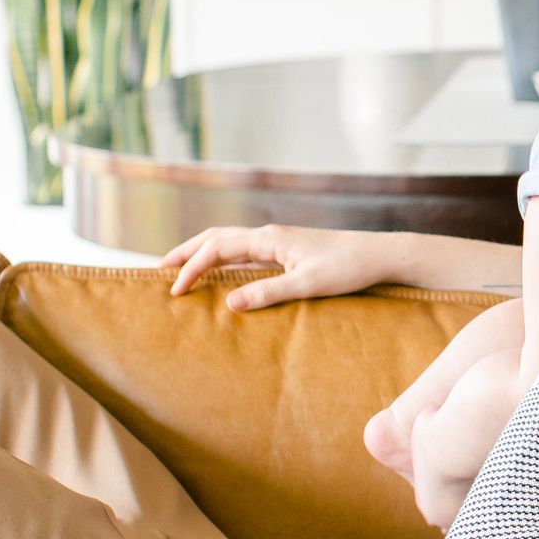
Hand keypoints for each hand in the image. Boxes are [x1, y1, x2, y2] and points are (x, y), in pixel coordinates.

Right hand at [162, 226, 456, 312]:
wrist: (379, 255)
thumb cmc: (348, 269)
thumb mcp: (307, 285)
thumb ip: (268, 293)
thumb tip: (229, 304)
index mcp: (269, 239)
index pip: (217, 249)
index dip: (192, 269)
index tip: (174, 291)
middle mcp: (269, 234)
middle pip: (215, 238)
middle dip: (186, 253)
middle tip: (158, 270)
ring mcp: (278, 241)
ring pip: (229, 242)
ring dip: (202, 254)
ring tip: (181, 270)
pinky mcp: (287, 249)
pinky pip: (244, 251)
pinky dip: (223, 259)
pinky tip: (220, 274)